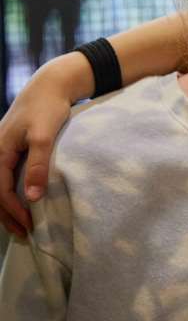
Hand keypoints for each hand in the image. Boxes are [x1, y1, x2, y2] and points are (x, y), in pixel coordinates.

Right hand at [0, 63, 77, 235]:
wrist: (50, 86)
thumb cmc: (48, 108)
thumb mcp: (45, 136)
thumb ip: (38, 165)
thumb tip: (31, 197)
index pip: (0, 190)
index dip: (12, 211)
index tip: (28, 226)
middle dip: (6, 215)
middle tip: (24, 234)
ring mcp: (2, 151)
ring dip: (8, 207)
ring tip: (22, 225)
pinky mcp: (11, 150)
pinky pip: (6, 177)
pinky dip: (11, 193)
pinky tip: (23, 202)